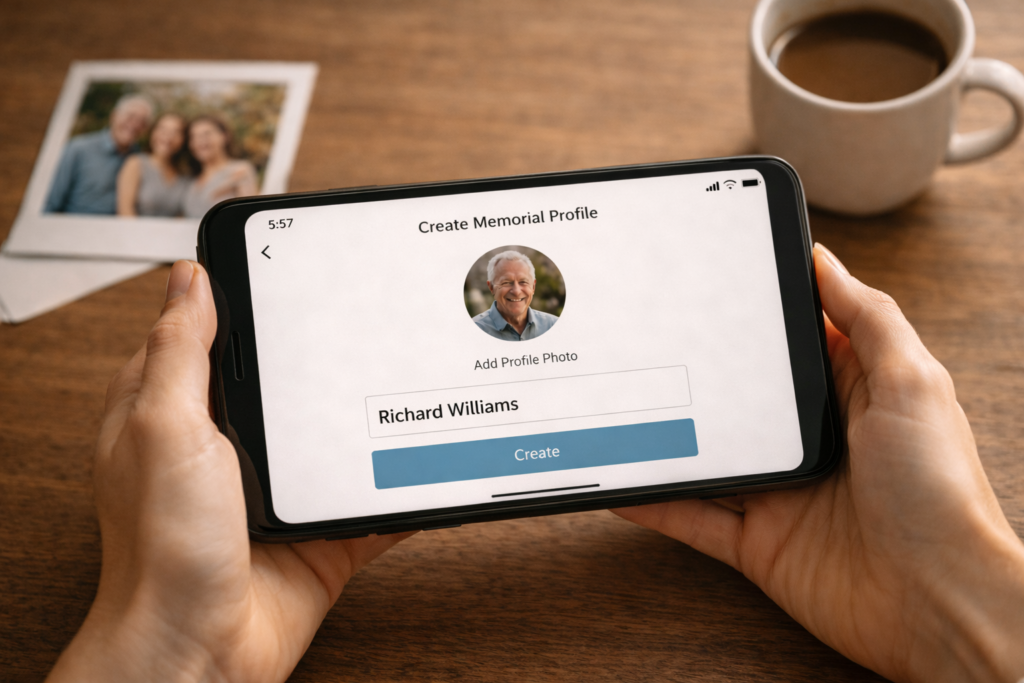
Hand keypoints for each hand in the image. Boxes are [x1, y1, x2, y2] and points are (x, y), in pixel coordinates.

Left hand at [47, 261, 410, 682]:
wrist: (202, 652)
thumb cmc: (161, 550)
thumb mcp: (165, 429)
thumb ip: (182, 353)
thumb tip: (190, 279)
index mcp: (181, 414)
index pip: (214, 336)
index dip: (250, 301)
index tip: (295, 269)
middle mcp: (231, 447)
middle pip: (290, 382)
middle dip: (329, 357)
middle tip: (376, 316)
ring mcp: (282, 488)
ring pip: (338, 436)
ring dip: (373, 418)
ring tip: (413, 378)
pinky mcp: (322, 528)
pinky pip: (376, 498)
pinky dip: (405, 485)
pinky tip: (433, 461)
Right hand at [615, 244, 1023, 682]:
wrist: (940, 604)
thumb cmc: (940, 493)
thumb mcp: (913, 383)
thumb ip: (869, 319)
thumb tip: (824, 261)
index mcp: (851, 398)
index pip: (793, 347)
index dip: (754, 318)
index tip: (709, 285)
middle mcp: (813, 444)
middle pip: (741, 401)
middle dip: (699, 375)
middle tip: (648, 340)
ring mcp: (782, 495)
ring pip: (709, 457)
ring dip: (666, 438)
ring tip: (622, 406)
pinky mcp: (758, 545)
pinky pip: (693, 518)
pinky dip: (656, 503)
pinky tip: (623, 482)